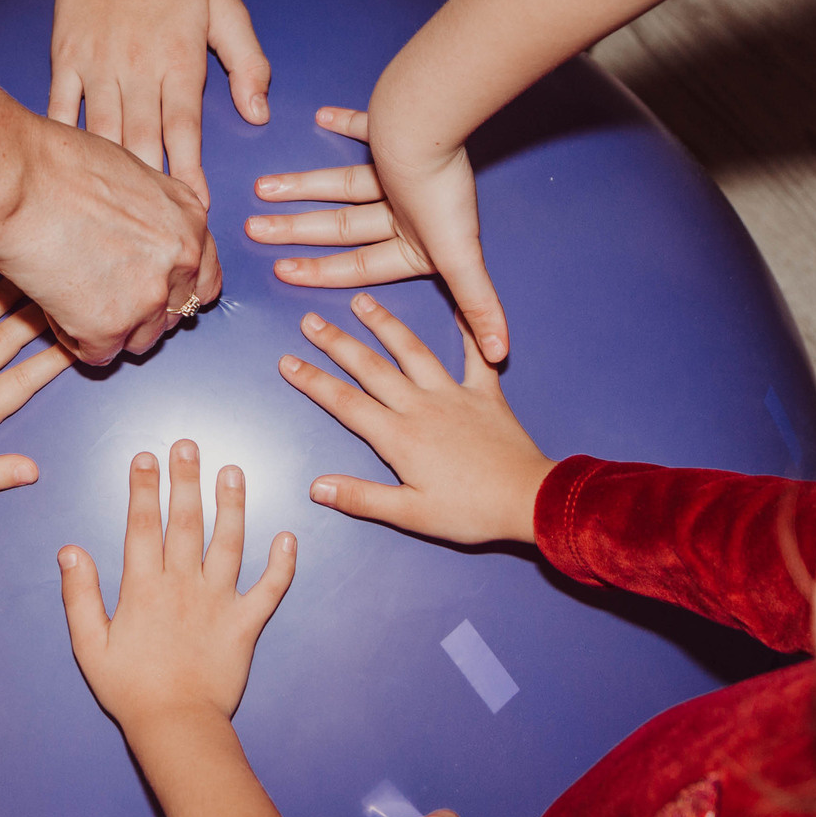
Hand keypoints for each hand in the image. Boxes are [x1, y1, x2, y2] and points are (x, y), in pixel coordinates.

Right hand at [0, 118, 221, 364]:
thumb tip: (143, 240)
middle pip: (172, 315)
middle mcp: (181, 261)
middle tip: (100, 292)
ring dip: (108, 328)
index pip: (204, 280)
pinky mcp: (110, 326)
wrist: (18, 182)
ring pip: (139, 341)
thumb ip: (151, 216)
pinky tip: (54, 306)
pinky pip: (97, 354)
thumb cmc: (58, 167)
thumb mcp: (131, 176)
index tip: (147, 290)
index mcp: (190, 221)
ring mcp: (149, 297)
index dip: (173, 290)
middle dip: (139, 310)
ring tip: (72, 295)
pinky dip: (73, 337)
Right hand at [51, 0, 272, 207]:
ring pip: (104, 133)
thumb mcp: (226, 6)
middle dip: (152, 192)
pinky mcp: (67, 57)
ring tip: (117, 217)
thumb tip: (258, 113)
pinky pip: (64, 107)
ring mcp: (97, 65)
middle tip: (156, 233)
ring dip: (113, 175)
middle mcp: (137, 69)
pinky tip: (71, 171)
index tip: (197, 214)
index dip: (191, 177)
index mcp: (179, 61)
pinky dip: (68, 140)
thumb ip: (247, 62)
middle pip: (144, 143)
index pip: (186, 132)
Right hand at [59, 441, 295, 730]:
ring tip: (233, 471)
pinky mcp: (246, 624)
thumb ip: (79, 595)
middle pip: (186, 522)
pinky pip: (270, 589)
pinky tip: (289, 537)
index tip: (145, 458)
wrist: (176, 726)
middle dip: (186, 480)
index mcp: (143, 587)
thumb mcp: (90, 645)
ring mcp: (219, 602)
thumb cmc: (129, 689)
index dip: (143, 488)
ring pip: (229, 543)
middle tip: (188, 445)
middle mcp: (183, 585)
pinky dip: (282, 564)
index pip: (143, 525)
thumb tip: (69, 550)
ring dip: (232, 505)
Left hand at [246, 107, 509, 362]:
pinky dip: (346, 124)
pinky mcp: (392, 131)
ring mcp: (397, 171)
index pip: (359, 265)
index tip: (281, 272)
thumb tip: (501, 353)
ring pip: (340, 184)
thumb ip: (477, 304)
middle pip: (341, 226)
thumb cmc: (443, 192)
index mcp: (418, 241)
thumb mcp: (460, 258)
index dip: (321, 272)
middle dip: (297, 230)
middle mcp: (406, 209)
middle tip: (254, 230)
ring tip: (261, 189)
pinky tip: (320, 118)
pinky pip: (363, 127)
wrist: (436, 124)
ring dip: (302, 186)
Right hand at [279, 293, 551, 544]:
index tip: (288, 361)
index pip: (345, 403)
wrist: (528, 499)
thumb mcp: (410, 514)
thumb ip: (362, 498)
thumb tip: (316, 487)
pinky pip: (475, 357)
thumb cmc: (469, 512)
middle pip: (370, 368)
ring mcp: (454, 395)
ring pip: (412, 352)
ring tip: (363, 302)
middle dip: (337, 343)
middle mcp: (420, 406)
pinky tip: (460, 310)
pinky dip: (469, 332)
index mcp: (398, 436)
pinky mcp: (485, 394)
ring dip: (385, 325)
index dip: (313, 381)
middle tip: (310, 320)